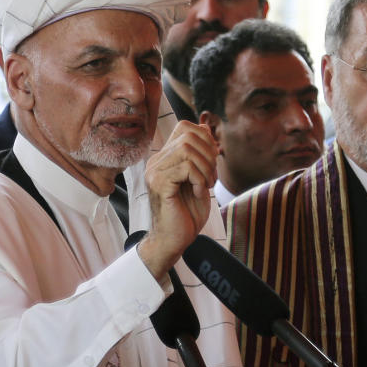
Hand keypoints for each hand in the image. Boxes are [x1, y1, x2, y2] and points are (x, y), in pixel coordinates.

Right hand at [138, 121, 218, 279]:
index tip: (211, 161)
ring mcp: (155, 172)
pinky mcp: (159, 184)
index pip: (184, 127)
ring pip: (188, 150)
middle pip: (189, 136)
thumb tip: (204, 126)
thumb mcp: (200, 178)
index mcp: (164, 158)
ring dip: (206, 168)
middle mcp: (156, 162)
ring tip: (206, 186)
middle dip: (209, 155)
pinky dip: (200, 180)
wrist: (175, 240)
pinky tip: (199, 193)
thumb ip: (200, 154)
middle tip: (211, 177)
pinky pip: (187, 167)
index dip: (205, 138)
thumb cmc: (187, 213)